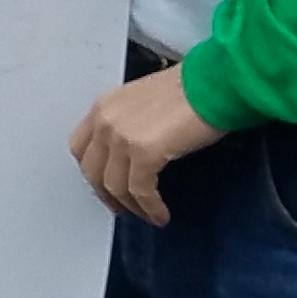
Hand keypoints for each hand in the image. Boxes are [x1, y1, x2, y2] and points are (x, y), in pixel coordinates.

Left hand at [71, 62, 223, 225]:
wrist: (216, 83)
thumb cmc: (192, 88)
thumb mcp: (145, 101)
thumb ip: (128, 123)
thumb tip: (131, 151)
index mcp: (103, 106)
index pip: (81, 147)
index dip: (92, 172)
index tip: (105, 186)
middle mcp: (105, 121)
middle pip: (92, 170)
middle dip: (107, 194)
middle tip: (122, 208)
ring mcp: (121, 137)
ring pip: (114, 185)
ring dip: (131, 206)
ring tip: (147, 215)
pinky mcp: (144, 153)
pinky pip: (140, 191)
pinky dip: (150, 207)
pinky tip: (161, 215)